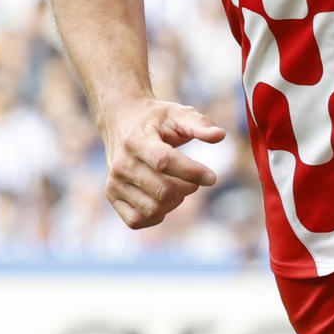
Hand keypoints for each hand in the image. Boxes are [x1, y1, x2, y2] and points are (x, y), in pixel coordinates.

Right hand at [101, 98, 225, 229]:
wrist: (121, 122)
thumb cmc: (155, 119)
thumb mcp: (178, 113)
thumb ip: (200, 124)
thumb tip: (220, 135)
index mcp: (136, 141)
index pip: (164, 162)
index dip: (192, 172)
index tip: (212, 177)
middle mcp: (121, 164)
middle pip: (162, 190)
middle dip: (188, 188)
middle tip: (195, 179)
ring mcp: (114, 183)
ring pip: (152, 209)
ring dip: (175, 202)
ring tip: (179, 186)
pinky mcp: (112, 196)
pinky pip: (136, 220)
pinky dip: (156, 215)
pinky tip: (164, 199)